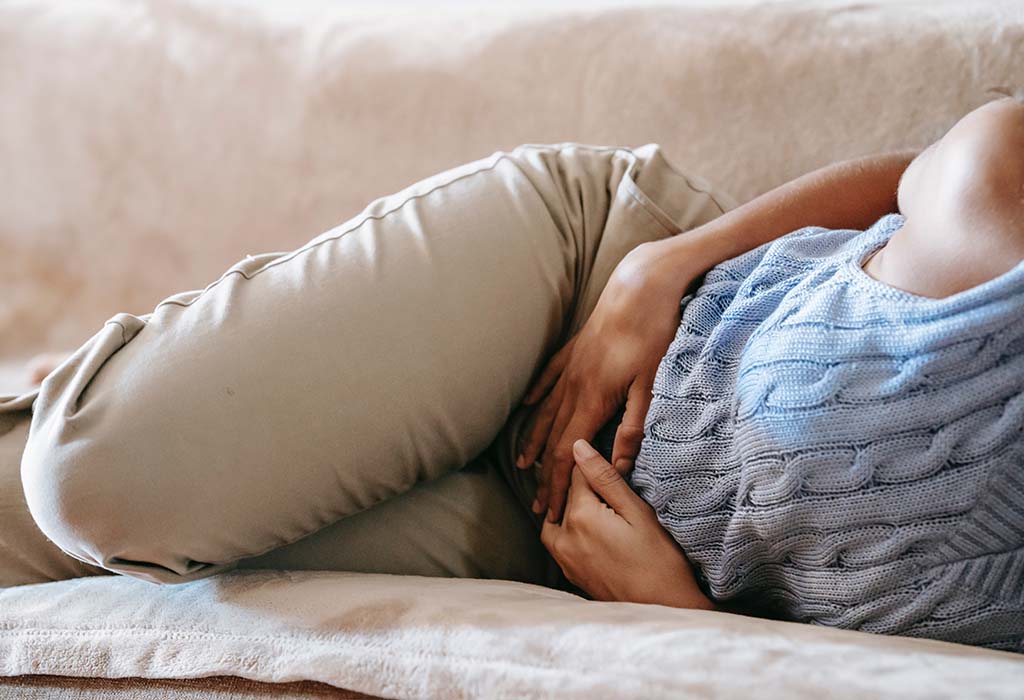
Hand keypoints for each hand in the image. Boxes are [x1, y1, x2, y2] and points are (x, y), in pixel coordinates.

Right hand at [516, 239, 700, 522]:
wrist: (641, 283)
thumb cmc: (653, 332)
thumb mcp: (651, 383)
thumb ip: (633, 426)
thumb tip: (618, 465)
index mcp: (593, 398)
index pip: (566, 452)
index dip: (556, 484)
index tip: (548, 510)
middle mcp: (574, 385)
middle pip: (552, 438)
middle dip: (543, 474)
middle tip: (536, 505)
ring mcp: (572, 365)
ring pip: (546, 411)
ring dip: (534, 440)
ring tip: (523, 464)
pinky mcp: (576, 348)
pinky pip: (549, 378)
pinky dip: (537, 396)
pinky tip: (527, 406)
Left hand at [540, 439, 715, 609]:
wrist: (664, 610)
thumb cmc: (659, 561)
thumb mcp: (638, 512)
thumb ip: (605, 478)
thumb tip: (578, 447)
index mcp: (580, 516)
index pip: (576, 474)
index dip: (592, 464)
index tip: (608, 464)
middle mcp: (564, 537)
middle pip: (565, 497)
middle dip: (582, 487)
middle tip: (608, 487)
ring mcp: (565, 560)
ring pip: (555, 521)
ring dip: (570, 510)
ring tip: (597, 507)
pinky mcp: (571, 575)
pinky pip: (558, 544)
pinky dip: (568, 531)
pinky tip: (591, 531)